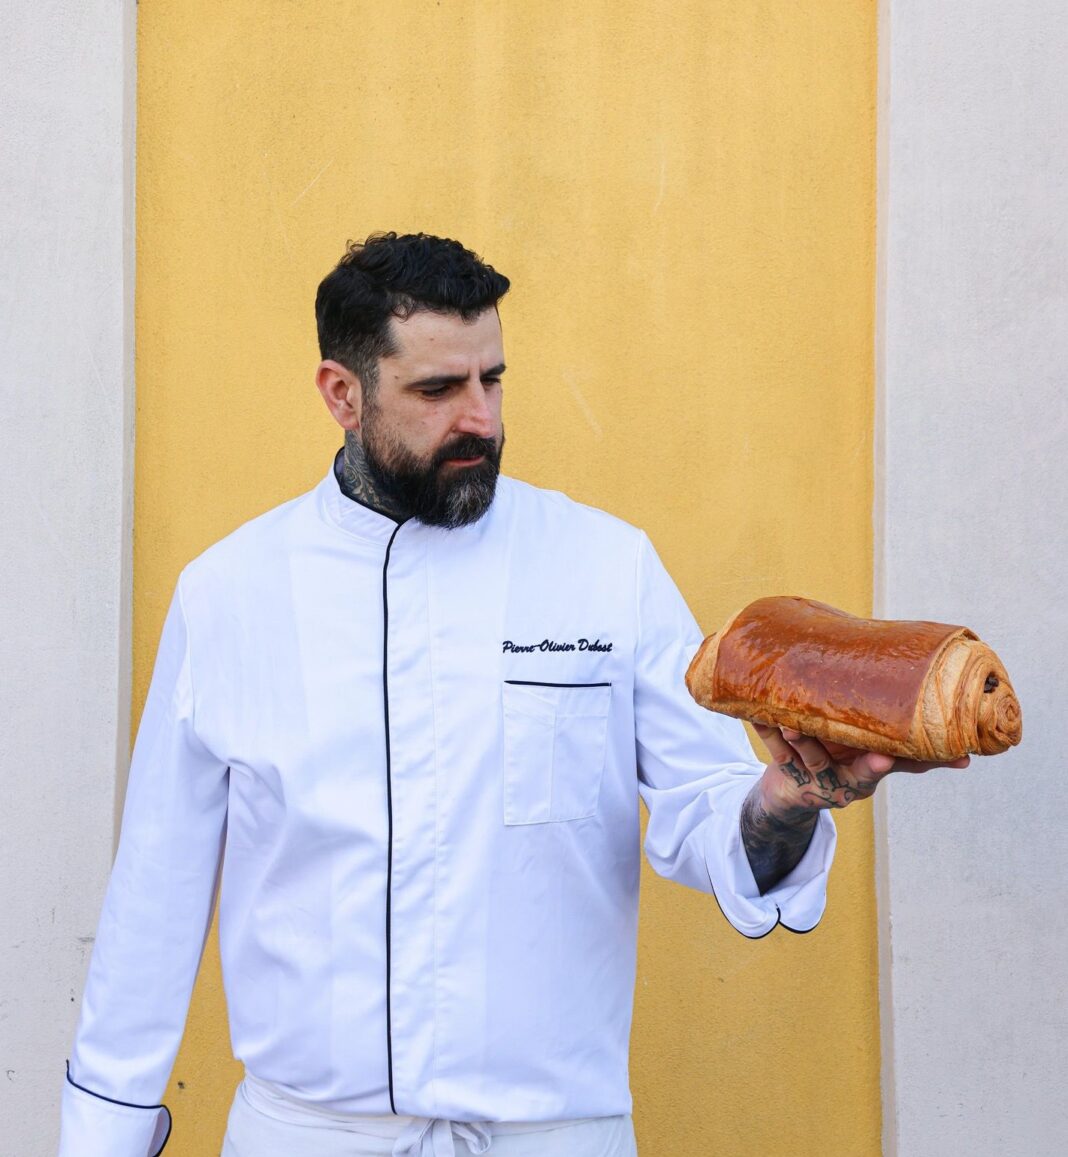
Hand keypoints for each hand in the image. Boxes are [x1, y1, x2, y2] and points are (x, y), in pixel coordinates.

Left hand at [752, 724, 970, 815]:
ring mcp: (819, 779)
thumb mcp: (865, 745)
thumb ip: (890, 726)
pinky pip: (777, 753)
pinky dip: (766, 733)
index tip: (958, 758)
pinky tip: (754, 715)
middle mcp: (850, 780)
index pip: (908, 766)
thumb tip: (930, 686)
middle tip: (882, 761)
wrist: (790, 791)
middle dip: (872, 766)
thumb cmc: (835, 755)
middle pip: (864, 774)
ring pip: (814, 762)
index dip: (931, 762)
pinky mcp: (789, 774)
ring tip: (795, 727)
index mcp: (873, 768)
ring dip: (805, 743)